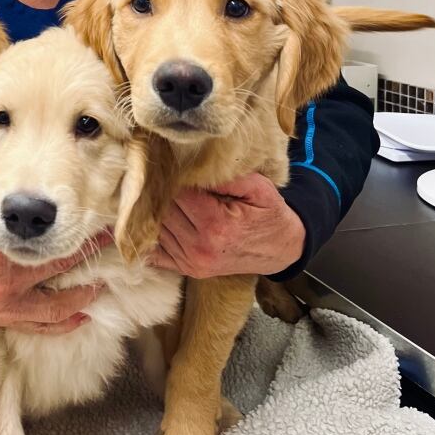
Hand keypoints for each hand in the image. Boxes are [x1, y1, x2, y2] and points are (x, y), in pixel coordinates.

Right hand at [0, 206, 109, 341]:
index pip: (36, 232)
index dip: (64, 217)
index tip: (86, 201)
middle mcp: (4, 282)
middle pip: (57, 264)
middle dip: (84, 249)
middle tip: (110, 234)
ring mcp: (4, 306)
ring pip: (56, 301)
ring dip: (83, 289)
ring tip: (107, 277)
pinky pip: (38, 325)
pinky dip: (63, 322)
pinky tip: (83, 315)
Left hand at [149, 173, 305, 277]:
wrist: (281, 250)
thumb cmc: (268, 214)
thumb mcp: (259, 188)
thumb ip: (229, 176)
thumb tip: (197, 165)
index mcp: (216, 224)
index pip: (177, 193)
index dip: (176, 176)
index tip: (177, 165)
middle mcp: (199, 247)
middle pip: (164, 210)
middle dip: (164, 192)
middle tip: (169, 177)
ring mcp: (191, 262)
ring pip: (157, 228)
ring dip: (158, 211)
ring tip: (168, 196)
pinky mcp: (187, 270)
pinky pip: (155, 253)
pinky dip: (153, 236)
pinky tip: (156, 221)